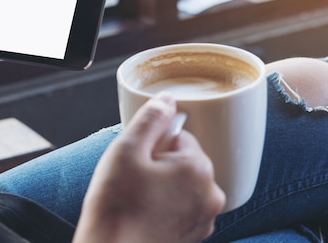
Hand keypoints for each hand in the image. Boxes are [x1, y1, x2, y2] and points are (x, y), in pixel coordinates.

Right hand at [74, 92, 224, 242]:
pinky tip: (144, 214)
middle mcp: (211, 193)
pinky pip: (182, 206)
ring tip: (137, 200)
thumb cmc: (117, 205)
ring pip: (181, 183)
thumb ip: (151, 119)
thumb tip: (167, 99)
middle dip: (159, 164)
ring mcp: (204, 218)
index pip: (178, 136)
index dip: (152, 146)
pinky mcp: (194, 235)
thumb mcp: (127, 149)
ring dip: (162, 185)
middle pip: (183, 159)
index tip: (136, 163)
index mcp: (198, 167)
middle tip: (133, 181)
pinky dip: (165, 206)